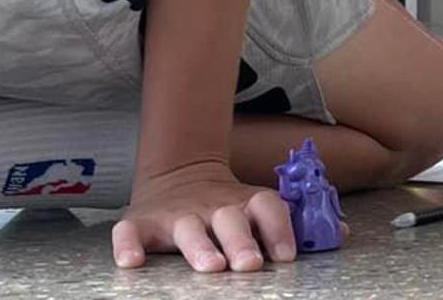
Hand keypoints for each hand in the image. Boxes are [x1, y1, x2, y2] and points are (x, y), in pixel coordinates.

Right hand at [111, 159, 299, 271]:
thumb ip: (276, 226)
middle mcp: (212, 208)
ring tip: (211, 266)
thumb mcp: (252, 209)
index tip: (286, 256)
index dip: (279, 229)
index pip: (266, 207)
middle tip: (250, 263)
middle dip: (241, 242)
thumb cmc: (224, 209)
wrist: (179, 177)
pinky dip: (127, 245)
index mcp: (243, 204)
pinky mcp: (140, 224)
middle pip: (230, 220)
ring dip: (200, 247)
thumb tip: (315, 244)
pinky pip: (129, 232)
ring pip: (188, 229)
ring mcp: (176, 215)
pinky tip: (132, 262)